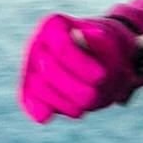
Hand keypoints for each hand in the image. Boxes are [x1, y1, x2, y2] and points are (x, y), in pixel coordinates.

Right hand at [19, 14, 141, 123]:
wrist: (101, 64)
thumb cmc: (106, 50)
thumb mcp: (112, 42)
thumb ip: (101, 41)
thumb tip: (81, 36)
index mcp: (54, 26)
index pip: (62, 47)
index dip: (81, 65)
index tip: (101, 76)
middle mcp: (38, 44)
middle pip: (49, 68)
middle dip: (75, 87)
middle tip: (95, 95)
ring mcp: (33, 67)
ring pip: (40, 88)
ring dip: (66, 102)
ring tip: (87, 103)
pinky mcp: (32, 90)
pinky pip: (29, 100)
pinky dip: (36, 109)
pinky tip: (45, 117)